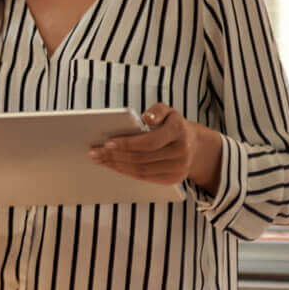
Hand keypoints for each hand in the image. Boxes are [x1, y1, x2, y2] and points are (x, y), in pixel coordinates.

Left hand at [89, 103, 221, 188]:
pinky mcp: (174, 179)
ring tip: (100, 159)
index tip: (107, 143)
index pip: (149, 142)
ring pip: (142, 170)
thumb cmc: (172, 124)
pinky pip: (145, 177)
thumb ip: (157, 110)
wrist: (193, 144)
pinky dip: (126, 172)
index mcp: (178, 131)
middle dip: (115, 156)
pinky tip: (113, 165)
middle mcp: (181, 152)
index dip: (127, 144)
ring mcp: (179, 168)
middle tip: (94, 152)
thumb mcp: (168, 111)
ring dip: (117, 165)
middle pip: (142, 158)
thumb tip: (147, 118)